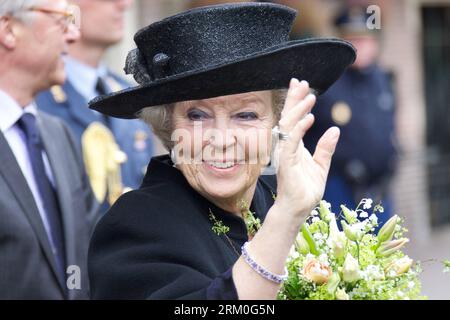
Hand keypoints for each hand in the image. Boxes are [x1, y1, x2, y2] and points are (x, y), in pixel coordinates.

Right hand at [274, 78, 339, 217]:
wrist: (298, 209)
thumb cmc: (306, 190)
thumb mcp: (321, 166)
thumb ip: (326, 149)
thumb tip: (335, 131)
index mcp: (293, 146)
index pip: (294, 119)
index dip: (297, 102)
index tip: (303, 86)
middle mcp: (286, 146)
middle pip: (288, 117)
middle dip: (294, 98)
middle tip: (301, 81)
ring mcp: (285, 153)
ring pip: (289, 125)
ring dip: (298, 109)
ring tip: (309, 95)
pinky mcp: (286, 162)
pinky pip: (292, 142)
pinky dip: (300, 128)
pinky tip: (309, 118)